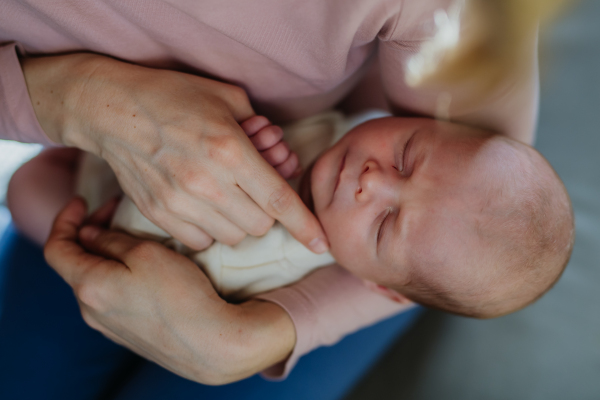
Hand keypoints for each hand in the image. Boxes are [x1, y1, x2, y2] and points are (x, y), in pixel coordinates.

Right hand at [22, 53, 327, 251]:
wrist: (111, 109)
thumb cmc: (172, 96)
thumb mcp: (226, 98)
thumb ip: (260, 129)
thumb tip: (278, 157)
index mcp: (230, 150)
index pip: (279, 201)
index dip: (305, 226)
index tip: (322, 244)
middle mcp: (208, 183)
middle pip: (260, 225)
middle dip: (267, 213)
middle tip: (256, 192)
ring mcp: (180, 202)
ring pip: (233, 237)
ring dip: (240, 222)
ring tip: (228, 197)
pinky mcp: (159, 214)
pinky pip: (201, 242)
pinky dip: (211, 230)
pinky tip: (204, 208)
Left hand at [44, 197, 295, 383]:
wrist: (210, 343)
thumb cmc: (180, 294)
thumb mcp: (146, 253)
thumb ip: (111, 241)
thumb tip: (88, 235)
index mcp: (89, 286)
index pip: (56, 249)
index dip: (65, 220)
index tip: (81, 201)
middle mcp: (91, 310)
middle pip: (75, 264)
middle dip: (90, 233)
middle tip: (116, 212)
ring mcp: (108, 326)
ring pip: (95, 281)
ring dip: (105, 255)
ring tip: (133, 238)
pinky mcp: (128, 335)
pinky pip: (111, 298)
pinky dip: (117, 276)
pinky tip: (144, 270)